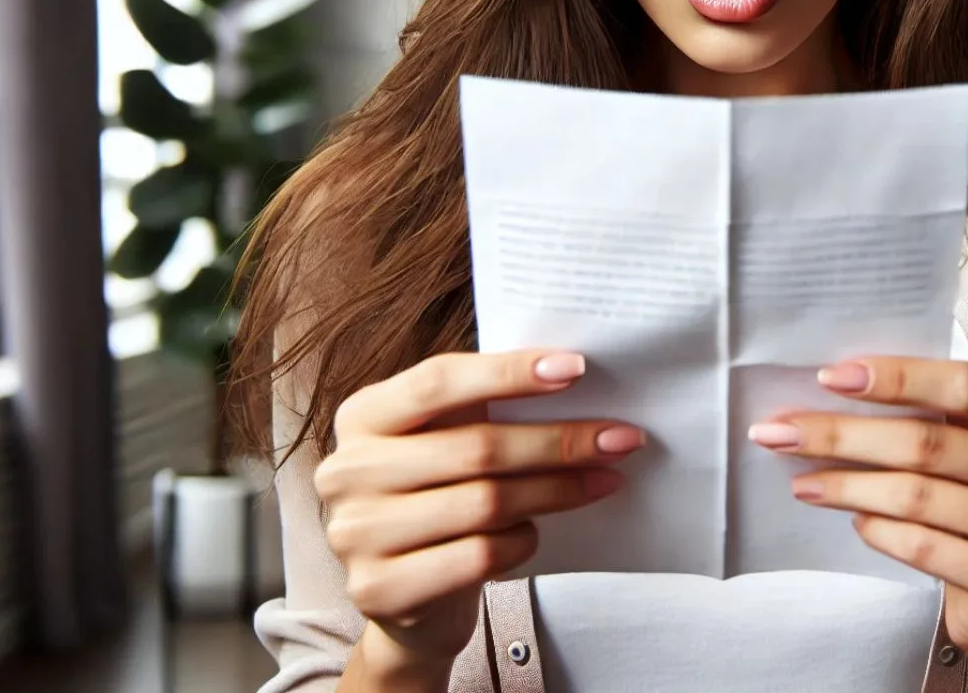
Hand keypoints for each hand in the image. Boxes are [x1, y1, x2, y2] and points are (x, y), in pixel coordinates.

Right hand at [315, 349, 642, 677]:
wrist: (407, 599)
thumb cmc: (439, 499)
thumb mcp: (444, 442)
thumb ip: (482, 409)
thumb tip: (571, 374)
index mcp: (362, 417)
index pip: (437, 382)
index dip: (508, 372)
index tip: (576, 369)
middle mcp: (346, 472)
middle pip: (474, 448)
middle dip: (559, 442)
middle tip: (620, 439)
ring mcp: (356, 535)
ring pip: (484, 503)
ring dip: (558, 491)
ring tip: (603, 481)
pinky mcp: (380, 589)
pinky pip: (478, 557)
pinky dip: (521, 541)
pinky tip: (537, 532)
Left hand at [747, 357, 967, 656]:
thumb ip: (935, 416)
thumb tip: (835, 386)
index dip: (898, 377)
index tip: (830, 376)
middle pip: (931, 443)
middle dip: (844, 435)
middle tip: (780, 432)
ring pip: (919, 497)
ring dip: (846, 486)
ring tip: (802, 481)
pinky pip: (925, 547)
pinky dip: (879, 531)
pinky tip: (853, 520)